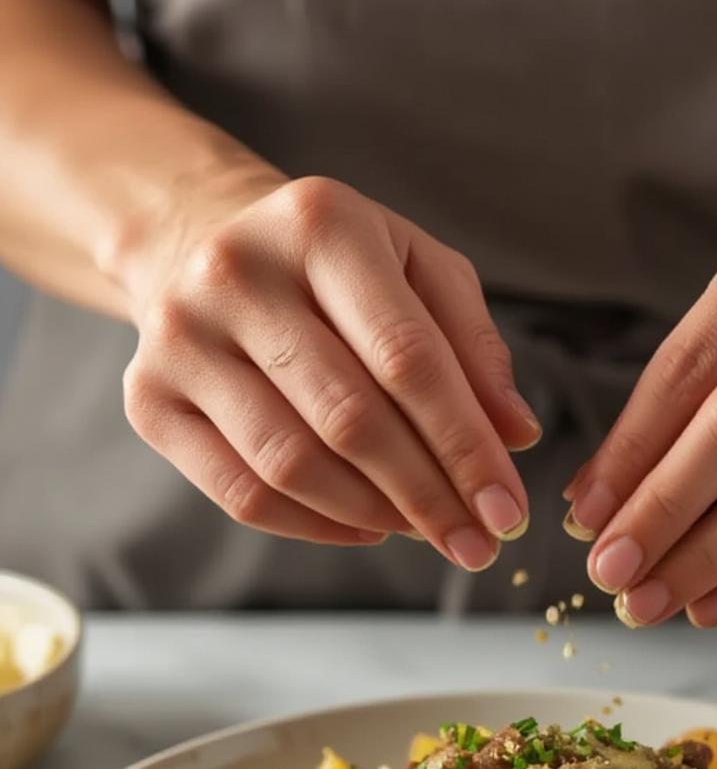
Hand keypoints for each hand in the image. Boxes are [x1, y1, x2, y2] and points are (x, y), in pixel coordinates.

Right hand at [120, 172, 539, 566]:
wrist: (203, 243)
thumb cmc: (335, 266)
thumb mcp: (418, 270)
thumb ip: (473, 346)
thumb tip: (515, 436)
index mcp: (319, 223)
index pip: (408, 358)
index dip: (466, 446)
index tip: (507, 509)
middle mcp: (235, 272)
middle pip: (351, 418)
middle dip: (428, 496)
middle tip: (477, 545)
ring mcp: (180, 337)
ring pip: (292, 464)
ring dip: (375, 515)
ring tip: (427, 532)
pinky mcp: (148, 398)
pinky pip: (241, 492)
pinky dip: (315, 526)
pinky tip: (368, 528)